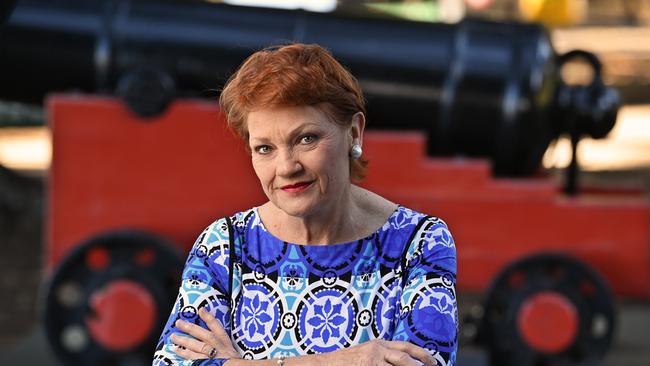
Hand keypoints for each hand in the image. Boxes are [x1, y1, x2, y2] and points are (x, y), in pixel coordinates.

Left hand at [171, 308, 239, 359]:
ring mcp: (210, 356)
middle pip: (202, 335)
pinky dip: (184, 355)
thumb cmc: (236, 362)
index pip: (217, 327)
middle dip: (190, 328)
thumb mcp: (232, 350)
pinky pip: (192, 359)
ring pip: (195, 347)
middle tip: (178, 322)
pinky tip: (176, 351)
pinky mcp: (205, 364)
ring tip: (173, 337)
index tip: (201, 310)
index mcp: (225, 342)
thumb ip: (223, 344)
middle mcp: (217, 347)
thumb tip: (211, 333)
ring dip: (183, 341)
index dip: (208, 318)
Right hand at [321, 339, 437, 365]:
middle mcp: (377, 350)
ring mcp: (371, 362)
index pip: (405, 347)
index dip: (422, 354)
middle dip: (421, 364)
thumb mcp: (366, 352)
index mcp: (378, 344)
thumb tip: (402, 360)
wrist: (325, 364)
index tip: (433, 361)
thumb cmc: (346, 361)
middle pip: (405, 357)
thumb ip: (383, 354)